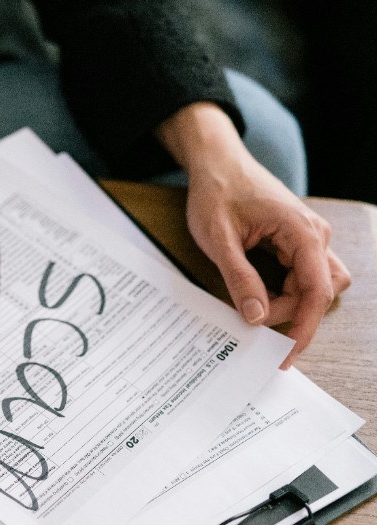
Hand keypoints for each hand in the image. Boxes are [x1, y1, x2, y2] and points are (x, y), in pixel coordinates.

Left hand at [157, 103, 350, 368]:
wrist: (216, 162)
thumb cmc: (217, 193)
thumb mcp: (219, 240)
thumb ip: (240, 279)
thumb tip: (257, 317)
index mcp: (301, 232)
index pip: (316, 290)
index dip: (303, 326)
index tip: (286, 353)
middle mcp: (314, 235)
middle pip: (317, 291)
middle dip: (289, 313)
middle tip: (251, 321)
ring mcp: (308, 237)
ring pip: (311, 285)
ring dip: (287, 302)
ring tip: (252, 308)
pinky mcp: (296, 240)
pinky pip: (301, 275)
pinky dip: (284, 291)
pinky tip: (259, 297)